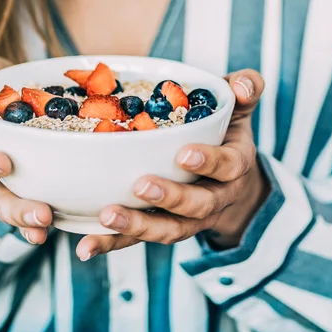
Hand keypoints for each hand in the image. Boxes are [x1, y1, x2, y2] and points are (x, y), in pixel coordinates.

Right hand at [0, 52, 53, 244]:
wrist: (42, 98)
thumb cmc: (6, 82)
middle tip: (5, 164)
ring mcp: (4, 181)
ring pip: (0, 202)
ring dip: (16, 212)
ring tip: (41, 214)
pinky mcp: (29, 194)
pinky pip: (25, 219)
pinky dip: (32, 229)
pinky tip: (43, 233)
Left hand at [76, 70, 266, 260]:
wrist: (229, 179)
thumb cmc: (225, 131)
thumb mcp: (238, 107)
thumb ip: (244, 88)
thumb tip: (243, 84)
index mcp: (235, 165)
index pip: (228, 167)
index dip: (209, 162)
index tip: (184, 154)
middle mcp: (215, 198)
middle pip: (197, 206)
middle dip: (170, 198)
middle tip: (141, 185)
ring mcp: (188, 219)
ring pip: (169, 230)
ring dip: (138, 227)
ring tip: (108, 216)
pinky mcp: (161, 228)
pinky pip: (138, 241)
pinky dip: (112, 245)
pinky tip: (87, 246)